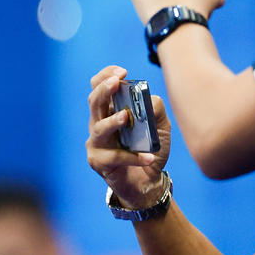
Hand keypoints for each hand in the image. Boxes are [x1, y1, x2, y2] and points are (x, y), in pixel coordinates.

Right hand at [87, 65, 170, 208]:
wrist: (148, 182)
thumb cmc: (150, 150)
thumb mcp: (160, 126)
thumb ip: (156, 109)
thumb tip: (149, 99)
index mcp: (110, 110)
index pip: (99, 86)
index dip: (106, 76)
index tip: (122, 71)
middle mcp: (99, 123)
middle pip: (94, 101)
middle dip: (104, 90)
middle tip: (116, 82)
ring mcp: (96, 143)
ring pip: (99, 128)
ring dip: (113, 121)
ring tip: (126, 118)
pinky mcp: (98, 162)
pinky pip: (114, 157)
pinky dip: (133, 157)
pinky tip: (148, 158)